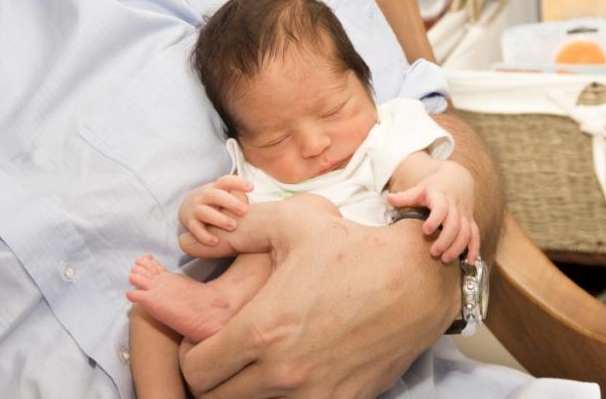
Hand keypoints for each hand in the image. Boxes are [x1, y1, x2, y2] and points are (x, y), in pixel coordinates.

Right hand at [178, 175, 252, 245]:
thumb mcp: (225, 196)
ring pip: (205, 212)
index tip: (252, 187)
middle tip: (244, 211)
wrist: (187, 208)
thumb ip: (241, 197)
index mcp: (215, 188)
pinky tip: (215, 242)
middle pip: (215, 195)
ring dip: (219, 219)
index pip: (226, 181)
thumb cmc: (216, 203)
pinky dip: (204, 235)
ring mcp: (196, 209)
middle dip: (230, 202)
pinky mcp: (189, 223)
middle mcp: (204, 196)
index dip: (238, 183)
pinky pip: (195, 229)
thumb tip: (273, 206)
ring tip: (233, 226)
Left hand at [178, 195, 459, 397]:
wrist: (416, 279)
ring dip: (246, 391)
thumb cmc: (351, 248)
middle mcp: (284, 371)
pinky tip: (296, 371)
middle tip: (227, 352)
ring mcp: (316, 394)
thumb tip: (189, 242)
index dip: (192, 355)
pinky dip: (286, 398)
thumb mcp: (292, 224)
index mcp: (263, 329)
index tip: (204, 339)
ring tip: (260, 361)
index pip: (196, 370)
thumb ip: (235, 232)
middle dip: (213, 378)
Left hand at [387, 161, 479, 263]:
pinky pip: (475, 235)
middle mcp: (455, 206)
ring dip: (458, 247)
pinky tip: (469, 261)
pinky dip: (474, 248)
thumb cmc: (435, 185)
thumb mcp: (420, 188)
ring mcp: (464, 214)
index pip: (441, 208)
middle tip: (434, 252)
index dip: (435, 219)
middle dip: (445, 240)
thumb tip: (388, 198)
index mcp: (441, 196)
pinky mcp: (470, 220)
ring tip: (445, 259)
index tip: (425, 230)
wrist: (458, 177)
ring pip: (466, 232)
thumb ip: (406, 196)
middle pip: (454, 224)